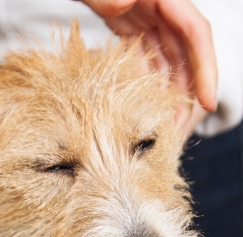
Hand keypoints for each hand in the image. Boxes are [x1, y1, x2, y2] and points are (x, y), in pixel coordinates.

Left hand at [79, 0, 215, 129]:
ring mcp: (147, 18)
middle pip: (185, 53)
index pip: (194, 33)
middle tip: (177, 130)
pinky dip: (149, 81)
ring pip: (168, 60)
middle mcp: (161, 8)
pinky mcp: (132, 28)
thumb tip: (124, 4)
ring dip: (168, 92)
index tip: (206, 103)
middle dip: (186, 92)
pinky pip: (147, 58)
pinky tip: (144, 105)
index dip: (205, 68)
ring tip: (162, 126)